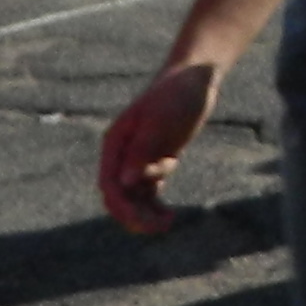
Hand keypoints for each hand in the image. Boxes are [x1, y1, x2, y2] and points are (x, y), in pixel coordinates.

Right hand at [99, 62, 221, 235]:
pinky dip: (154, 206)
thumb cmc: (176, 96)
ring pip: (133, 198)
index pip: (110, 184)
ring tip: (167, 222)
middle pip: (118, 196)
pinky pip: (148, 192)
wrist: (195, 79)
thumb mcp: (159, 123)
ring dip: (145, 214)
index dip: (121, 206)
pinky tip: (168, 215)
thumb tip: (125, 183)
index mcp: (115, 143)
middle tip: (160, 226)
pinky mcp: (156, 161)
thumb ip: (141, 152)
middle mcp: (122, 154)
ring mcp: (139, 159)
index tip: (141, 219)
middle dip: (133, 215)